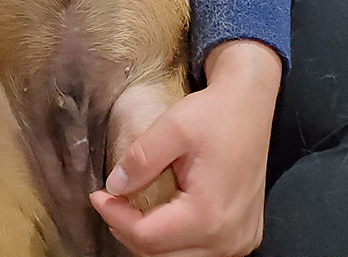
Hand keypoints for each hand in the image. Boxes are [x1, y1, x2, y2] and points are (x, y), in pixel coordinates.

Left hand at [89, 41, 281, 256]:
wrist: (250, 105)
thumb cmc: (215, 113)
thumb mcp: (172, 127)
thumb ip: (141, 160)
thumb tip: (115, 187)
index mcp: (209, 215)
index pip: (148, 237)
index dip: (116, 218)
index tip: (97, 195)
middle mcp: (228, 238)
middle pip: (163, 255)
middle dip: (129, 232)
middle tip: (109, 203)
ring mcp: (239, 241)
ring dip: (151, 239)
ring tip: (129, 211)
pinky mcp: (244, 235)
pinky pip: (200, 250)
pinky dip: (174, 240)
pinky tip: (161, 215)